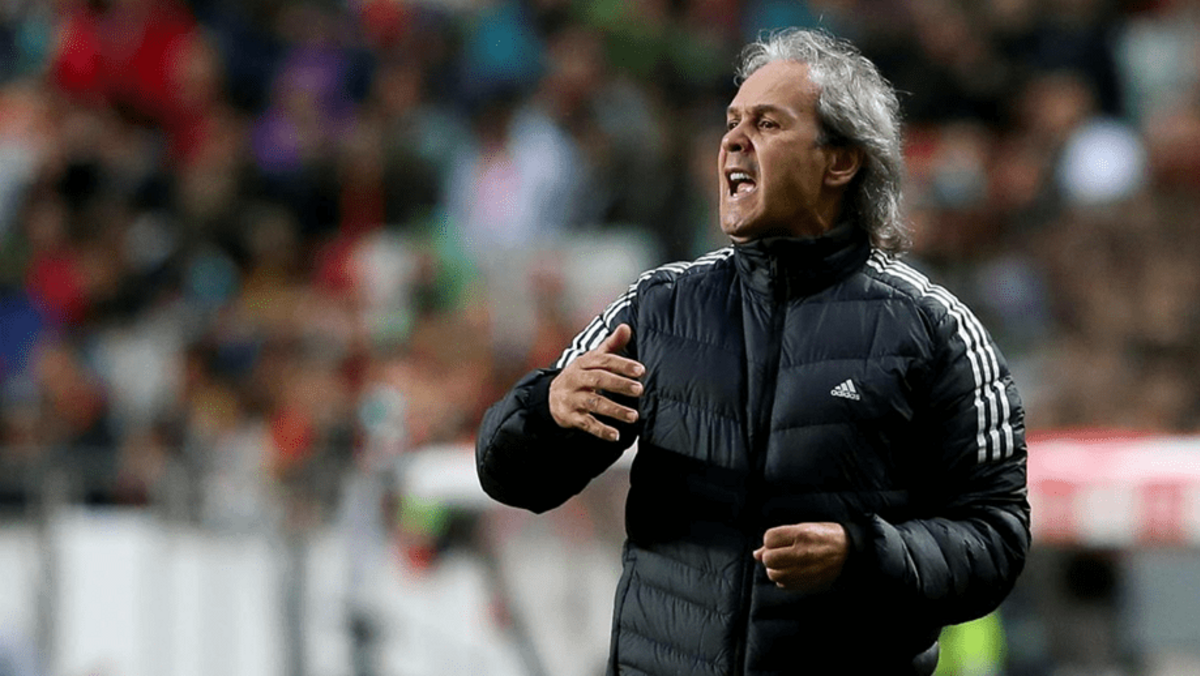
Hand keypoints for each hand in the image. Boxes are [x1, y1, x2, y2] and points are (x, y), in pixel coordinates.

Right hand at [549, 324, 644, 441]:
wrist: (550, 397)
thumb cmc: (580, 375)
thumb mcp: (592, 359)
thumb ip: (611, 345)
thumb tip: (627, 327)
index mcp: (583, 363)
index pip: (603, 361)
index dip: (622, 364)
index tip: (640, 370)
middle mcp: (576, 379)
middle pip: (598, 380)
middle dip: (619, 384)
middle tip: (640, 390)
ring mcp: (572, 399)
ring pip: (594, 403)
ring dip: (615, 410)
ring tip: (634, 416)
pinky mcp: (570, 417)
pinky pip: (586, 424)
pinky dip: (601, 430)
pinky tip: (615, 435)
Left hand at [753, 522, 848, 590]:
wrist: (850, 553)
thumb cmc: (825, 536)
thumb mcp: (804, 528)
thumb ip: (779, 539)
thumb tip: (756, 554)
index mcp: (802, 534)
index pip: (769, 538)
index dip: (770, 541)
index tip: (779, 542)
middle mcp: (803, 553)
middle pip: (769, 559)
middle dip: (770, 557)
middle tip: (780, 554)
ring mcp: (806, 570)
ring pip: (774, 574)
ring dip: (775, 569)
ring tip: (786, 563)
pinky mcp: (809, 583)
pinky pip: (784, 585)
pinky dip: (783, 579)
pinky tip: (793, 572)